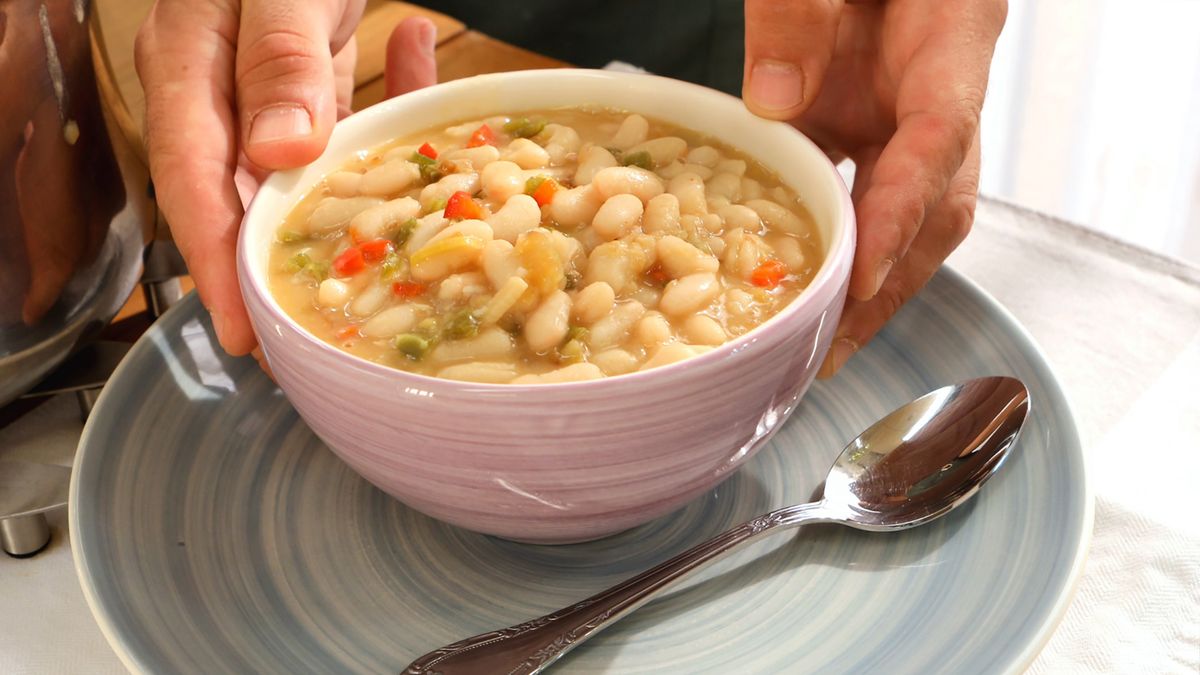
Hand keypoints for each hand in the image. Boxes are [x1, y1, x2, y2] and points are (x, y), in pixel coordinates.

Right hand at [135, 0, 437, 354]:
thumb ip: (275, 58)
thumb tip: (278, 157)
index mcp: (192, 68)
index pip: (196, 185)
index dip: (218, 266)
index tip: (247, 333)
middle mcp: (225, 86)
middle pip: (242, 197)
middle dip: (274, 270)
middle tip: (313, 340)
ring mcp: (272, 81)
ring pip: (299, 172)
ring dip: (341, 215)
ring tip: (380, 275)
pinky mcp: (314, 70)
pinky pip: (348, 114)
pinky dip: (389, 112)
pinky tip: (424, 97)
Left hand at [741, 0, 1005, 376]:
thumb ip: (800, 6)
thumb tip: (775, 102)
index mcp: (952, 39)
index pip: (938, 143)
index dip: (902, 217)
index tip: (862, 278)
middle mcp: (937, 88)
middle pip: (934, 204)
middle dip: (888, 283)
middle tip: (831, 350)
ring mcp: (902, 107)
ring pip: (900, 210)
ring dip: (863, 280)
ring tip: (813, 345)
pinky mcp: (863, 113)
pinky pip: (854, 185)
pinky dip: (829, 236)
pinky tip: (793, 278)